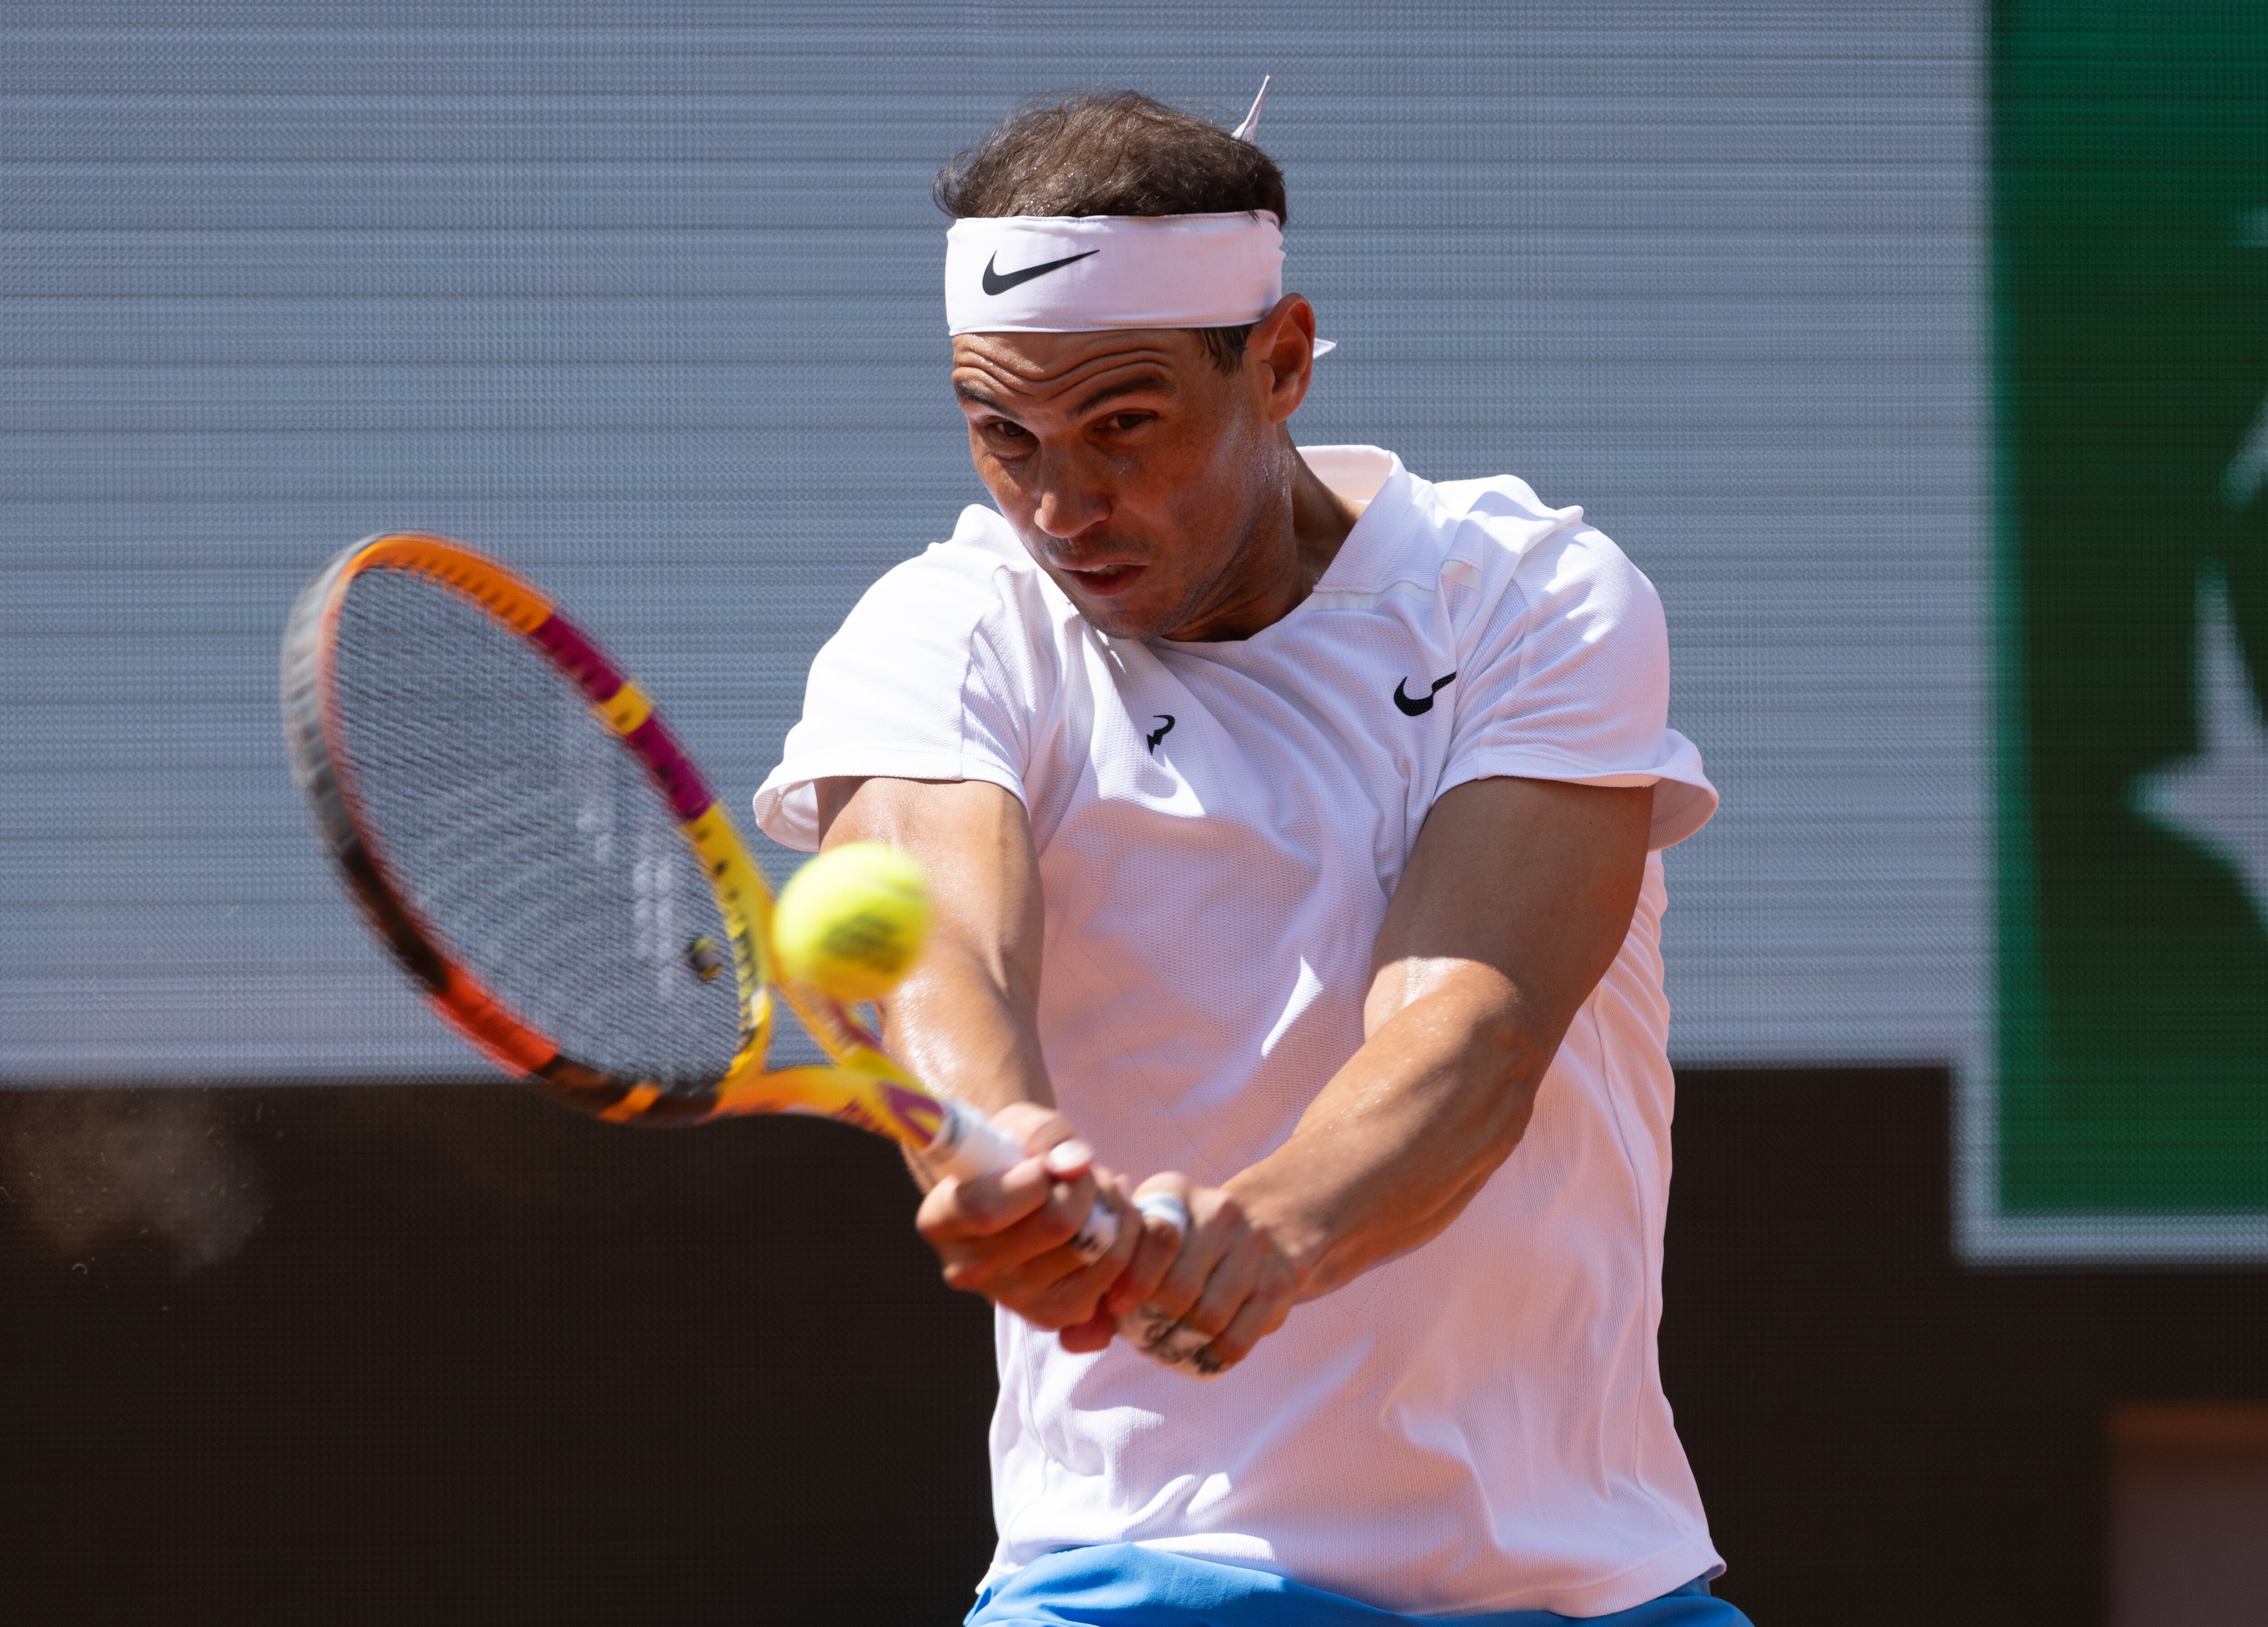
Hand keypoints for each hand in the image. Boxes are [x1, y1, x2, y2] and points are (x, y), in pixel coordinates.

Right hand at [914, 1102, 1138, 1349]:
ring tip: (1096, 1195)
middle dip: (1085, 1187)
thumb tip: (1075, 1165)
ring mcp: (1010, 1299)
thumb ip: (1046, 1137)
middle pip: (1056, 1228)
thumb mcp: (1021, 1124)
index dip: (1034, 1180)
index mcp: (941, 1221)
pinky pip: (1110, 1278)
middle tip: (1082, 1174)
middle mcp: (967, 1270)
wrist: (1023, 1189)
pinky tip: (1104, 1225)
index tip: (1041, 1166)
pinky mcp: (1052, 1315)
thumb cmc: (1015, 1152)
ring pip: (1092, 1251)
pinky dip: (1122, 1244)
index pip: (988, 1210)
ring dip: (1111, 1213)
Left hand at [1102, 1173, 1303, 1375]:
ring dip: (1183, 1343)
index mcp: (1175, 1193)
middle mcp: (1219, 1211)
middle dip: (1155, 1323)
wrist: (1265, 1225)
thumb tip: (1072, 1332)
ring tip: (1169, 1344)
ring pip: (1208, 1318)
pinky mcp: (1279, 1283)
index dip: (1130, 1284)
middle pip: (1178, 1290)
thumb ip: (1107, 1274)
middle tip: (1145, 1335)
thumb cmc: (1182, 1244)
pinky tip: (1202, 1352)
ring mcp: (1254, 1246)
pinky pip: (1239, 1339)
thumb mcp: (1146, 1236)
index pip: (1151, 1241)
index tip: (1119, 1306)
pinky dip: (1214, 1356)